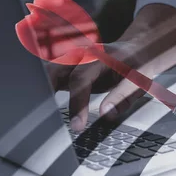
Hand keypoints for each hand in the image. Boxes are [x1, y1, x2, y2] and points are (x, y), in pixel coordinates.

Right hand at [49, 3, 175, 131]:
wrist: (137, 50)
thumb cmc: (137, 65)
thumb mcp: (138, 81)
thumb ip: (122, 96)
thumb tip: (106, 113)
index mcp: (98, 55)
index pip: (80, 79)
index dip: (77, 103)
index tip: (77, 125)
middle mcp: (81, 54)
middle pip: (54, 69)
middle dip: (46, 92)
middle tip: (44, 118)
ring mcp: (72, 59)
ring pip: (48, 71)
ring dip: (42, 90)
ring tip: (38, 114)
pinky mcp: (68, 68)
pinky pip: (51, 77)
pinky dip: (45, 90)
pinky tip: (41, 107)